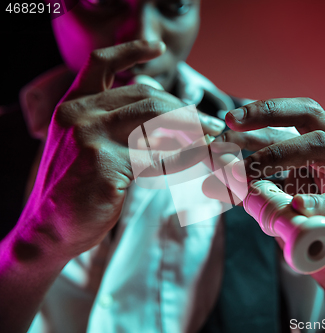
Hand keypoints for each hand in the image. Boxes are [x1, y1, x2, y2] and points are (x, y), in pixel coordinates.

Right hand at [16, 40, 224, 259]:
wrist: (48, 230)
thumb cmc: (76, 190)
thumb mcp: (86, 146)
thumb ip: (114, 125)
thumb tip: (166, 114)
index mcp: (74, 105)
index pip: (101, 63)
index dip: (130, 50)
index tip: (158, 48)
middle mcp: (79, 114)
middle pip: (145, 96)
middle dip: (184, 109)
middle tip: (211, 124)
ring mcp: (90, 137)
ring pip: (156, 120)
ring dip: (192, 129)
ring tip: (212, 139)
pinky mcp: (105, 165)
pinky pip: (160, 157)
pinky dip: (187, 157)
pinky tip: (201, 160)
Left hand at [220, 98, 324, 293]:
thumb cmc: (308, 229)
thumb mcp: (275, 203)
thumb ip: (252, 188)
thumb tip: (213, 180)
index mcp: (318, 147)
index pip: (290, 118)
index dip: (258, 114)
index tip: (227, 121)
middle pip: (309, 114)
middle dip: (267, 113)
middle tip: (231, 124)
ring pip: (321, 146)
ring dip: (277, 155)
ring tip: (247, 174)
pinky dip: (317, 203)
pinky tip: (297, 205)